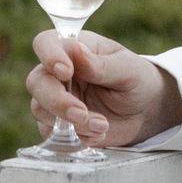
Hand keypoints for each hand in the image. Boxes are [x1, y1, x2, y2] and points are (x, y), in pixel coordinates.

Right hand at [26, 30, 181, 147]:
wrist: (145, 111)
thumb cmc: (136, 80)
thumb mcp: (128, 69)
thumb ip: (102, 64)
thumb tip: (77, 51)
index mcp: (74, 48)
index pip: (46, 43)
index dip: (49, 55)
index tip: (66, 72)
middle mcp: (58, 73)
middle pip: (36, 82)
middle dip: (57, 100)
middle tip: (82, 113)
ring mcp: (55, 100)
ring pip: (41, 110)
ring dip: (70, 123)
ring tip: (102, 125)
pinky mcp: (58, 125)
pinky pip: (52, 135)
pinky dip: (74, 138)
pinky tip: (98, 135)